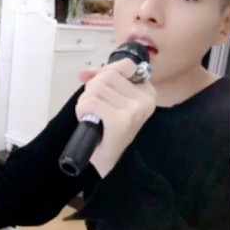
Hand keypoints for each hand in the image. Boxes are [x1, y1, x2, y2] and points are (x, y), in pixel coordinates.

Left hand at [76, 58, 156, 176]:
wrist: (114, 164)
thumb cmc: (112, 133)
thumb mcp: (111, 102)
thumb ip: (101, 82)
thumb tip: (83, 72)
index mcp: (148, 92)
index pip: (125, 65)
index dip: (105, 72)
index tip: (99, 87)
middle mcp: (146, 99)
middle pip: (108, 75)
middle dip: (92, 87)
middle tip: (92, 106)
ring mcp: (134, 110)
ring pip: (97, 87)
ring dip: (85, 100)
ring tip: (90, 114)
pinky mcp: (121, 121)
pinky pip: (91, 102)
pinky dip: (82, 109)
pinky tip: (86, 119)